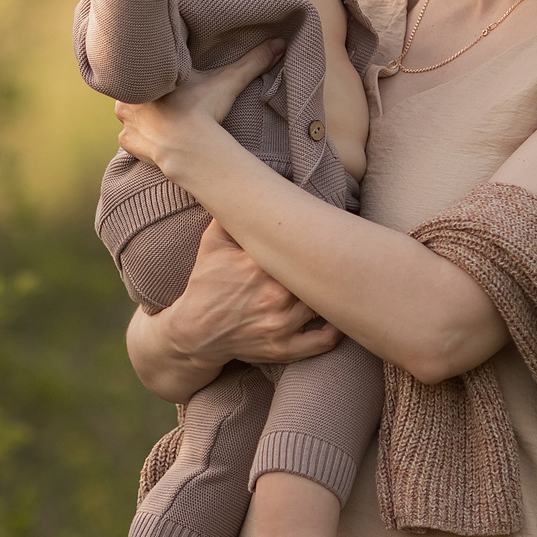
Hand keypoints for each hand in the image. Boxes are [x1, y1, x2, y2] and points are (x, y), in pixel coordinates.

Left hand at [113, 37, 282, 179]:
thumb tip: (280, 43)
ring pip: (130, 115)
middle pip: (136, 92)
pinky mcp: (128, 144)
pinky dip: (141, 140)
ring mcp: (126, 122)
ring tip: (160, 120)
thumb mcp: (228, 81)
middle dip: (149, 95)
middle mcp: (128, 97)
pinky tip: (155, 139)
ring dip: (142, 117)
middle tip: (167, 101)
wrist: (188, 149)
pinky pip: (130, 139)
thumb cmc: (203, 111)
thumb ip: (251, 61)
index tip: (169, 80)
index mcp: (146, 76)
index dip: (156, 73)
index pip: (145, 69)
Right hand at [167, 221, 340, 368]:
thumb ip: (232, 216)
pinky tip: (339, 316)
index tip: (327, 231)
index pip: (300, 247)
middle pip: (317, 276)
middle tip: (344, 253)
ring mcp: (280, 325)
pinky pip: (321, 342)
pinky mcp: (282, 348)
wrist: (192, 330)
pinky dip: (335, 331)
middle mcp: (274, 296)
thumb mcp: (212, 243)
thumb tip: (253, 187)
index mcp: (258, 266)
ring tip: (342, 279)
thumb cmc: (206, 283)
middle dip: (330, 265)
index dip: (317, 238)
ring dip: (332, 293)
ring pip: (323, 305)